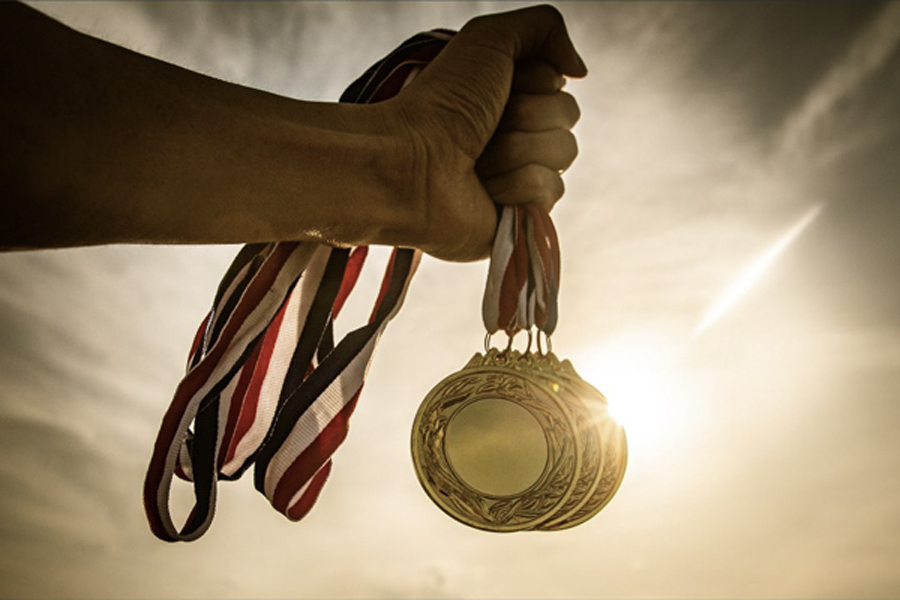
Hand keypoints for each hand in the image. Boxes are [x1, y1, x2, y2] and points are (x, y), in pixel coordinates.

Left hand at [387, 5, 585, 261]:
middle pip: (567, 117)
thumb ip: (545, 27)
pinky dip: (515, 186)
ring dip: (516, 150)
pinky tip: (483, 190)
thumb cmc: (441, 102)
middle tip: (485, 127)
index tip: (499, 88)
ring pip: (563, 153)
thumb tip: (579, 70)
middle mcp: (518, 135)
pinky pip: (550, 191)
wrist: (411, 161)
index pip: (560, 85)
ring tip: (477, 161)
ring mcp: (521, 177)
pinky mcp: (520, 216)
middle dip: (526, 116)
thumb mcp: (490, 38)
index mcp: (510, 97)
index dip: (534, 83)